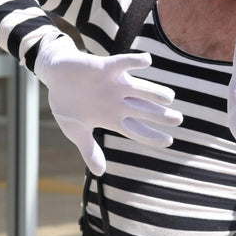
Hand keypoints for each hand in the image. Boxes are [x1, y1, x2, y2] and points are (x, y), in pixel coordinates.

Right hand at [34, 35, 182, 175]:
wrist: (56, 74)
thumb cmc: (67, 103)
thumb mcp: (75, 131)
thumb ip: (89, 150)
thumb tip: (100, 173)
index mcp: (112, 118)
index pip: (137, 130)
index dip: (152, 136)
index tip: (169, 141)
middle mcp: (118, 101)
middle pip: (144, 110)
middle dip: (161, 115)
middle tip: (179, 119)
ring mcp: (113, 85)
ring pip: (139, 89)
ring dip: (154, 92)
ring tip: (169, 97)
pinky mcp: (105, 67)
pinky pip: (123, 63)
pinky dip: (134, 61)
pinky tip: (147, 61)